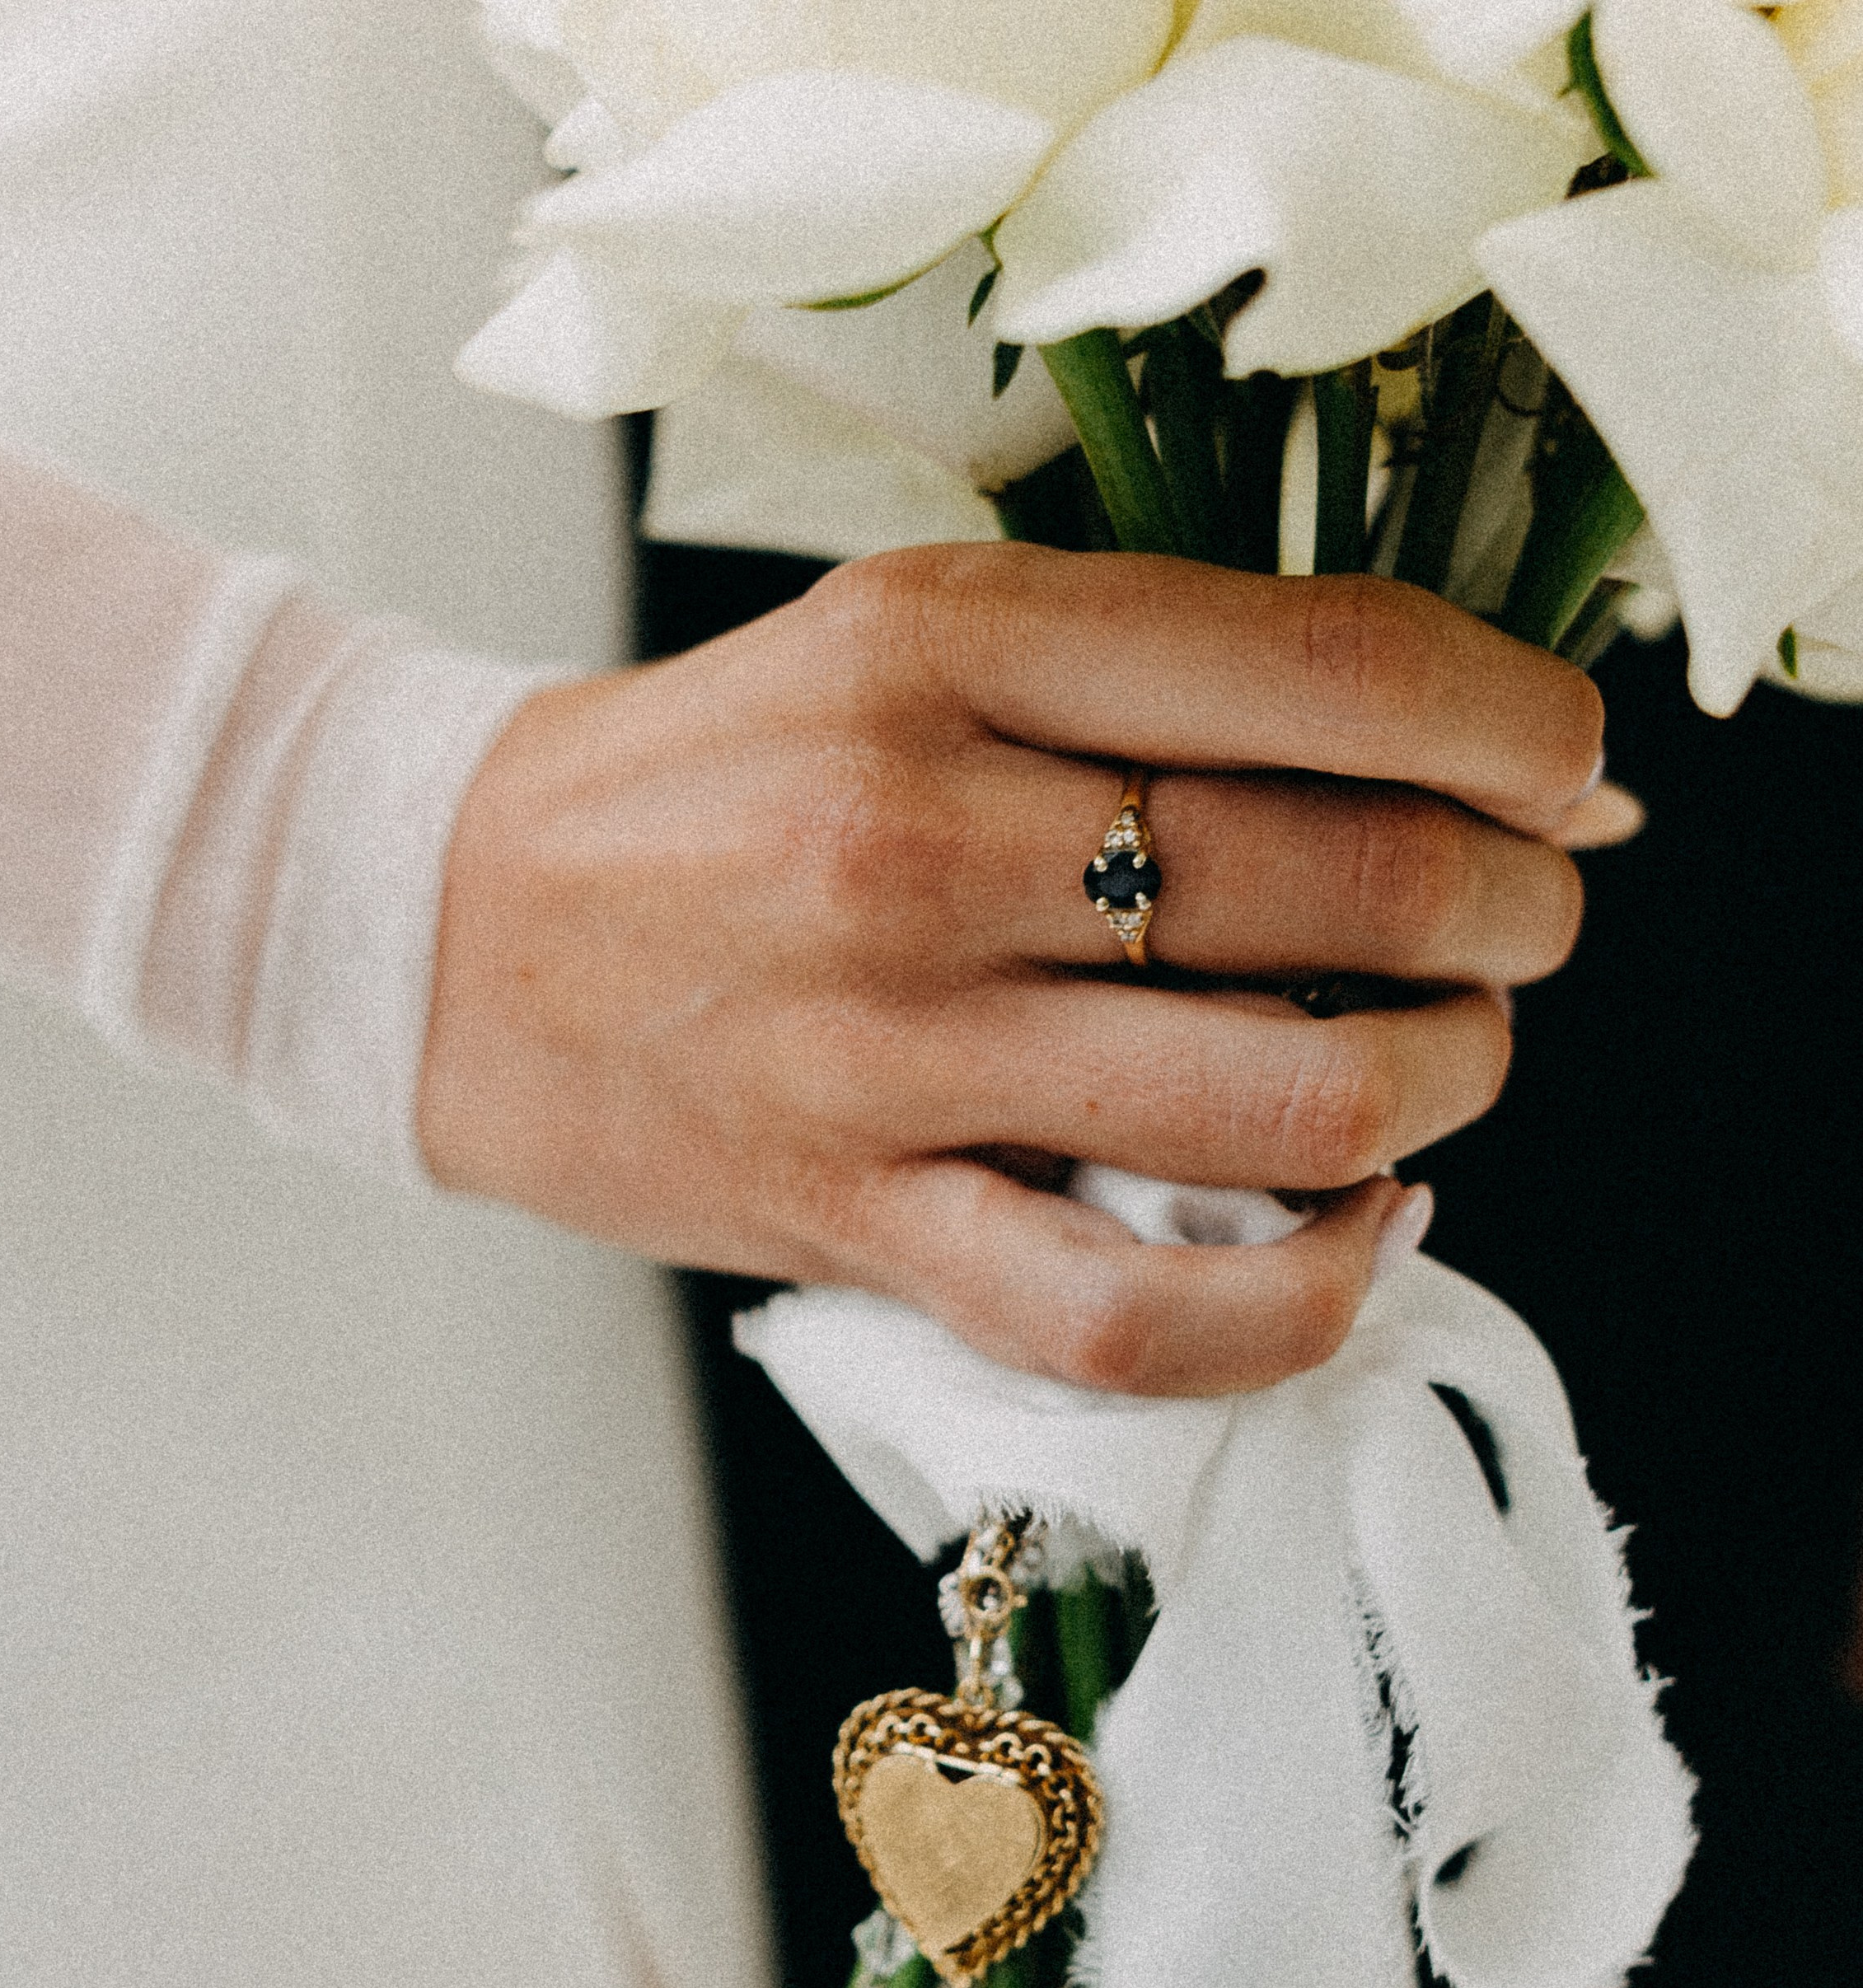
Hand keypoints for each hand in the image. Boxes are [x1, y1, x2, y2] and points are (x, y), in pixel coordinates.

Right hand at [421, 546, 1607, 1396]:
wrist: (447, 927)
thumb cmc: (716, 780)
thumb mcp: (910, 637)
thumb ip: (1165, 674)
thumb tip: (1480, 754)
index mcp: (948, 646)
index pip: (1336, 674)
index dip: (1523, 734)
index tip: (1573, 774)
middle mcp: (921, 835)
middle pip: (1350, 888)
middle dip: (1513, 916)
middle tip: (1526, 920)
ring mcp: (888, 1050)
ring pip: (1285, 1106)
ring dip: (1441, 1090)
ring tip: (1447, 1065)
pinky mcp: (857, 1221)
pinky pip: (1129, 1318)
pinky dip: (1298, 1299)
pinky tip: (1352, 1235)